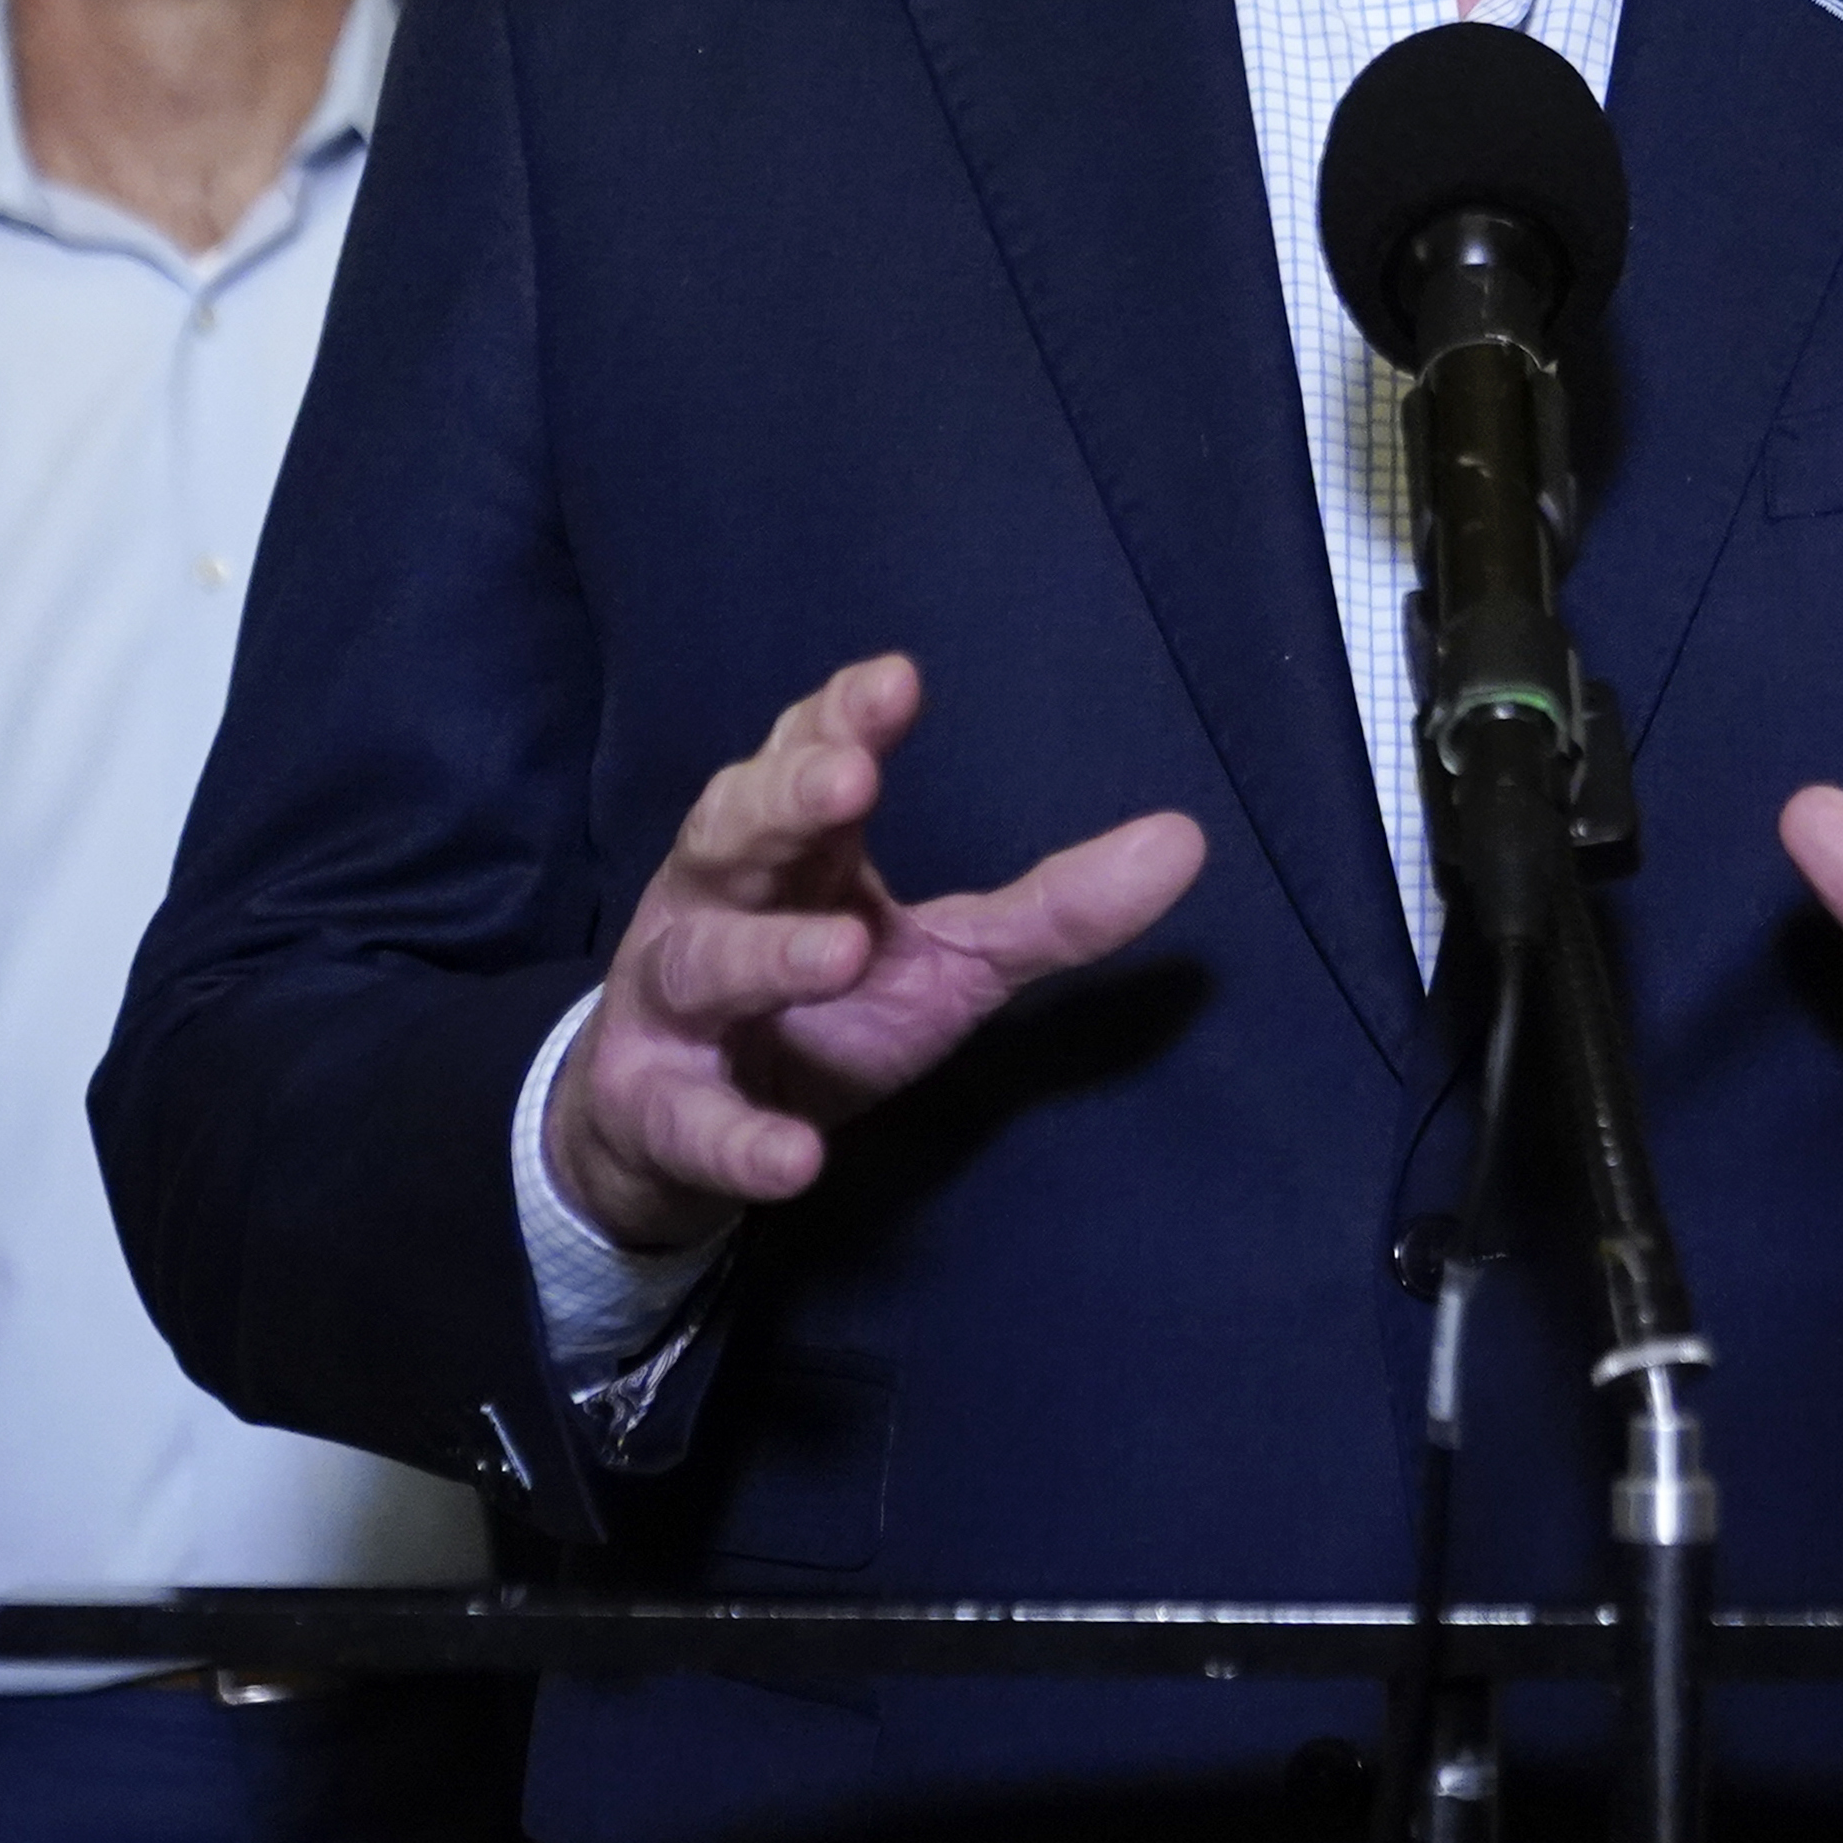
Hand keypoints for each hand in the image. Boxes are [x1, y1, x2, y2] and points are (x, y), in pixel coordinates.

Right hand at [545, 654, 1205, 1257]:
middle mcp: (717, 903)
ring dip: (768, 957)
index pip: (804, 760)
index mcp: (791, 851)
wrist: (678, 1130)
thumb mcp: (948, 959)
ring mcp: (675, 1006)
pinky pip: (690, 1122)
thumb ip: (1052, 909)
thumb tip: (1186, 840)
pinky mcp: (655, 1109)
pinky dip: (737, 1138)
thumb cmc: (822, 1009)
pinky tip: (794, 1159)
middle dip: (784, 800)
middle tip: (850, 780)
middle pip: (731, 831)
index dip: (842, 719)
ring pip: (703, 964)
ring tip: (844, 951)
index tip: (898, 683)